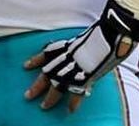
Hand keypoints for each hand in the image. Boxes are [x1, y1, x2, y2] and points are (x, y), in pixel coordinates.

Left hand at [24, 0, 138, 112]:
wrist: (114, 31)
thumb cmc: (106, 28)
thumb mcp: (90, 33)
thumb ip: (85, 41)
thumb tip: (90, 41)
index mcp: (68, 46)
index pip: (47, 53)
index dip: (36, 60)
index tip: (25, 66)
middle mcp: (68, 57)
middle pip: (48, 73)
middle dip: (37, 85)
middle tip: (28, 96)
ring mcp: (76, 67)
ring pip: (58, 85)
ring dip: (50, 97)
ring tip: (43, 106)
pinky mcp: (86, 76)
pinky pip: (77, 92)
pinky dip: (74, 102)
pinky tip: (70, 110)